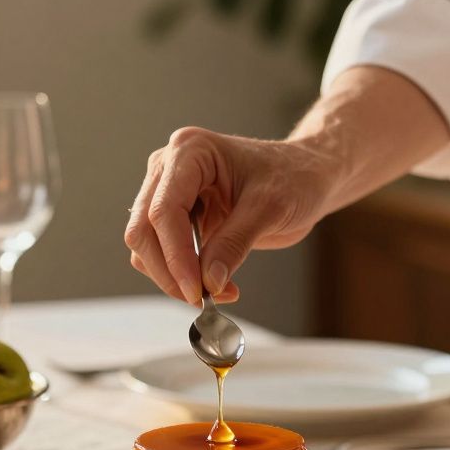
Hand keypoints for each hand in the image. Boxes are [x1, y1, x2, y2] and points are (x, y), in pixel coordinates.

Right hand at [124, 127, 337, 304]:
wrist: (306, 178)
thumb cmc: (293, 178)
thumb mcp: (270, 208)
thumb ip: (235, 243)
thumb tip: (207, 282)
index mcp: (190, 151)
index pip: (164, 210)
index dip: (176, 255)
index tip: (197, 290)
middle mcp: (169, 168)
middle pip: (143, 230)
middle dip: (169, 270)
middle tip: (203, 298)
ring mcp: (168, 192)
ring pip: (146, 246)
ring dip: (173, 277)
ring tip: (218, 291)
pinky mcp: (176, 217)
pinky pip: (162, 253)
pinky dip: (180, 275)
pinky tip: (215, 282)